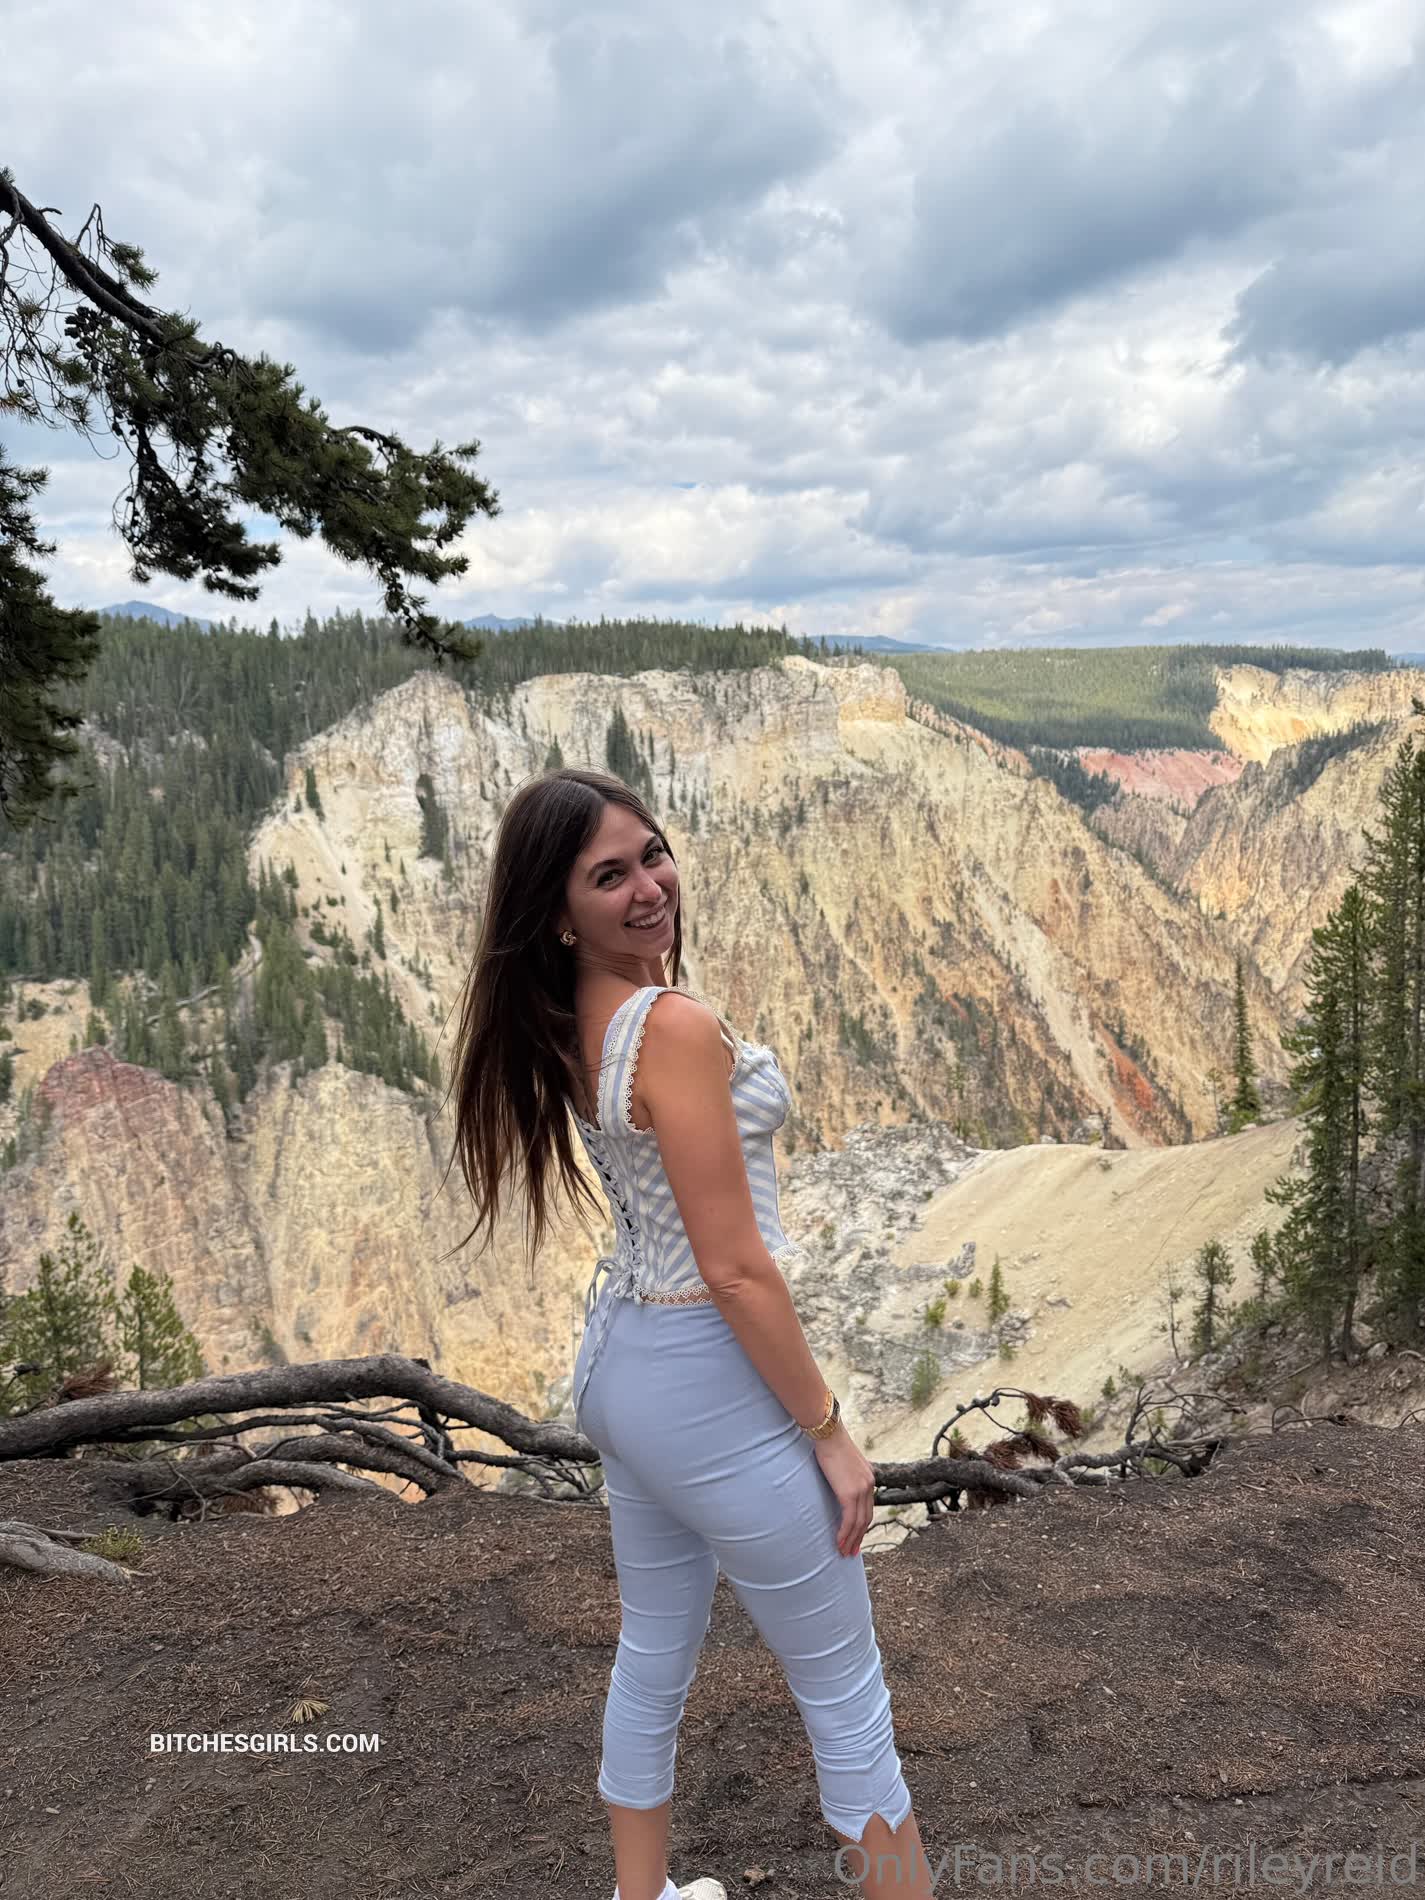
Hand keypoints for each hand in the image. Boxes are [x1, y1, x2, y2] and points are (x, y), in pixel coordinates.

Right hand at [810, 1424, 876, 1556]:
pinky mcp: (849, 1493)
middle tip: (851, 1551)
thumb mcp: (841, 1461)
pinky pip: (849, 1519)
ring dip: (851, 1540)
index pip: (868, 1506)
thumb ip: (843, 1474)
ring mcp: (861, 1490)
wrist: (828, 1433)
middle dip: (859, 1537)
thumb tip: (834, 1482)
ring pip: (859, 1522)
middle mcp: (868, 1485)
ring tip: (844, 1552)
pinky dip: (844, 1533)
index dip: (862, 1524)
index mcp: (868, 1477)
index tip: (856, 1536)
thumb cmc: (829, 1442)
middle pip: (866, 1518)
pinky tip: (839, 1543)